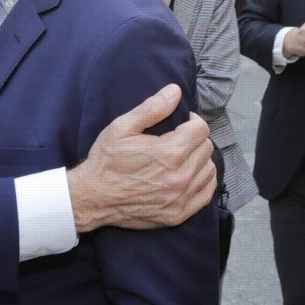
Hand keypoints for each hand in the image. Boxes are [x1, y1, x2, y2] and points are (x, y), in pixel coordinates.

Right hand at [67, 84, 216, 231]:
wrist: (94, 198)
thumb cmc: (106, 161)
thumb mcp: (122, 127)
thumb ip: (151, 108)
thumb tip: (175, 91)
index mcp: (169, 153)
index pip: (201, 129)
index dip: (192, 120)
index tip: (181, 122)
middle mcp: (180, 176)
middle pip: (207, 148)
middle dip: (195, 139)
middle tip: (178, 139)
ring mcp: (180, 198)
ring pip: (209, 170)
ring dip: (199, 159)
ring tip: (182, 157)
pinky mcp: (179, 214)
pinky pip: (206, 193)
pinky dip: (202, 181)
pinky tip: (188, 174)